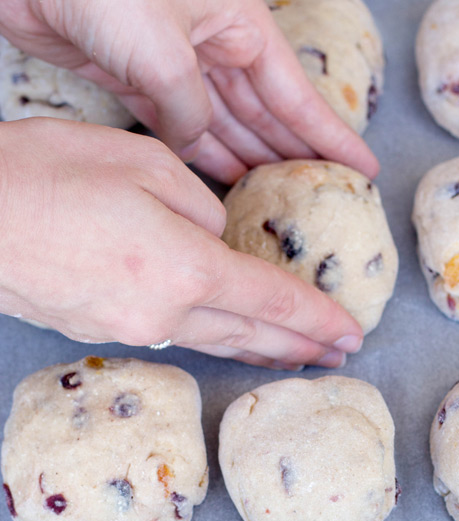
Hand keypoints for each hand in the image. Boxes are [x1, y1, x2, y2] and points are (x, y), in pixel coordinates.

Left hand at [0, 0, 378, 182]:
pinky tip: (225, 181)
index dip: (328, 135)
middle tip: (323, 197)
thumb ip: (192, 112)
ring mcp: (174, 61)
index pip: (294, 90)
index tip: (361, 168)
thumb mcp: (164, 53)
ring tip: (279, 200)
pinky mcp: (136, 79)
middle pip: (264, 111)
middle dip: (292, 154)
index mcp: (236, 21)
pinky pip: (182, 126)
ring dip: (250, 160)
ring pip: (225, 122)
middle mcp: (211, 41)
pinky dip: (201, 154)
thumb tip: (201, 147)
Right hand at [0, 120, 362, 367]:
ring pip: (212, 341)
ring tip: (293, 356)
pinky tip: (222, 337)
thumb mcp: (143, 164)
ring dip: (257, 350)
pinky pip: (172, 335)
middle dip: (298, 347)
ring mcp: (130, 328)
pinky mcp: (102, 330)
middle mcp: (164, 312)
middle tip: (336, 356)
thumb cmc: (48, 175)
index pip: (272, 302)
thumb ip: (200, 207)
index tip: (349, 333)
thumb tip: (217, 237)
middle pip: (249, 336)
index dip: (316, 319)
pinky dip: (210, 337)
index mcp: (185, 269)